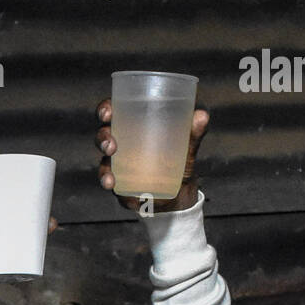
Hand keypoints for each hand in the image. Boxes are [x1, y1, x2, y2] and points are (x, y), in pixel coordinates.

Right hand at [95, 98, 209, 212]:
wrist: (179, 194)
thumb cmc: (181, 162)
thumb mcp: (188, 147)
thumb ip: (193, 133)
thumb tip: (202, 115)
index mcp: (134, 125)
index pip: (114, 113)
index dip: (105, 110)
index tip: (107, 113)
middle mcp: (122, 142)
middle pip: (104, 134)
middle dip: (102, 137)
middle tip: (111, 145)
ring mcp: (119, 164)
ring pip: (103, 159)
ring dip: (102, 163)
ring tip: (110, 172)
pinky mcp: (120, 182)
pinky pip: (108, 179)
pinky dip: (107, 180)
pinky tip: (111, 183)